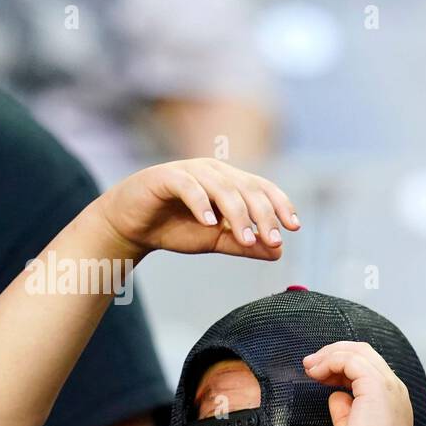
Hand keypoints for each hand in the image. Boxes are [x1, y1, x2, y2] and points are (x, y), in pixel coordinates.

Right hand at [92, 159, 297, 260]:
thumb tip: (277, 253)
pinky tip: (209, 223)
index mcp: (230, 182)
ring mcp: (190, 171)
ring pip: (223, 188)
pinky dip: (202, 204)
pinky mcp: (165, 177)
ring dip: (238, 215)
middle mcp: (214, 172)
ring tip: (246, 239)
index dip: (281, 205)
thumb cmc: (175, 228)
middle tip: (273, 240)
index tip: (294, 228)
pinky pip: (189, 186)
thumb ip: (244, 244)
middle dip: (264, 215)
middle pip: (248, 188)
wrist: (131, 226)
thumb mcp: (215, 240)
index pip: (262, 188)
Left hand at [303, 342, 412, 425]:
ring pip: (358, 352)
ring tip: (310, 366)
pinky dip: (330, 361)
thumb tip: (336, 396)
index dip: (341, 365)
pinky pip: (350, 360)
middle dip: (334, 353)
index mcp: (392, 399)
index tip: (319, 375)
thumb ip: (345, 411)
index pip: (368, 368)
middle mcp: (394, 388)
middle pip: (365, 353)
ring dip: (330, 355)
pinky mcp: (376, 385)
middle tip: (310, 364)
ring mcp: (388, 385)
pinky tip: (316, 373)